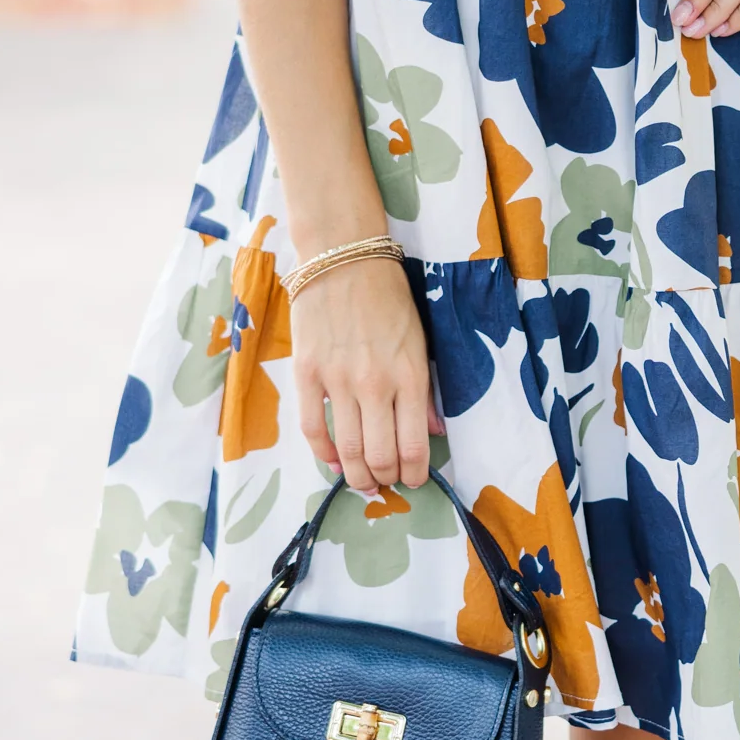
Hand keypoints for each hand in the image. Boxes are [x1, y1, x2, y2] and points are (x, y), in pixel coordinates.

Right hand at [289, 253, 432, 492]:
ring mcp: (338, 380)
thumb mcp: (420, 341)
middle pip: (380, 456)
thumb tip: (433, 433)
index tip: (413, 479)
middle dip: (385, 479)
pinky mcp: (307, 373)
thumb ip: (425, 391)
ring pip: (347, 450)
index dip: (414, 473)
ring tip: (363, 481)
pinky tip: (333, 460)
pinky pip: (312, 428)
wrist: (343, 257)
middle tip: (386, 482)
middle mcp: (376, 383)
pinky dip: (324, 453)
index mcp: (410, 376)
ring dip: (357, 475)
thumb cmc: (388, 297)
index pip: (414, 445)